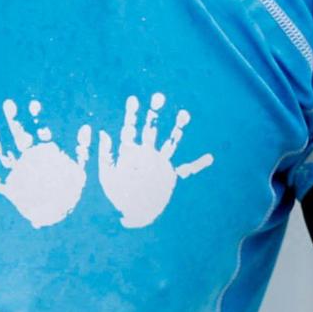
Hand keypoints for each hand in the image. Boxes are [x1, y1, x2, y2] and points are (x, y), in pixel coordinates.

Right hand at [0, 97, 87, 226]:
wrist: (58, 211)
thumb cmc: (69, 190)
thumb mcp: (80, 169)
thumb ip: (82, 149)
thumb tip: (87, 127)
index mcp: (44, 151)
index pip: (39, 130)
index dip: (36, 117)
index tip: (34, 105)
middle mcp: (28, 157)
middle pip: (18, 134)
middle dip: (13, 119)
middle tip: (9, 103)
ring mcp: (17, 171)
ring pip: (4, 152)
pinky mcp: (9, 188)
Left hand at [94, 91, 211, 228]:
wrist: (133, 214)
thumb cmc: (118, 196)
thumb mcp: (107, 176)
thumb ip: (105, 155)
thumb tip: (103, 131)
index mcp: (130, 153)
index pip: (130, 129)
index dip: (132, 114)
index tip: (133, 99)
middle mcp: (146, 154)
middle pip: (151, 130)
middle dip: (154, 114)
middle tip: (158, 97)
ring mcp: (159, 164)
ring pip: (170, 142)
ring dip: (177, 129)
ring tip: (183, 114)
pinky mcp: (169, 176)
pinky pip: (186, 169)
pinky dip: (198, 164)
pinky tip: (209, 158)